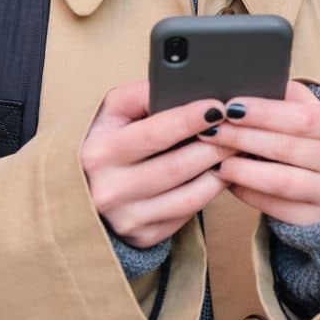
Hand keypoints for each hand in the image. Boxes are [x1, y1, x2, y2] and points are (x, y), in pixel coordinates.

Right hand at [80, 79, 227, 248]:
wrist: (81, 192)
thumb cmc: (105, 143)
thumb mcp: (110, 113)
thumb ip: (139, 95)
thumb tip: (179, 84)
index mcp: (100, 153)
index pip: (153, 134)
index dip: (189, 119)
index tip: (217, 107)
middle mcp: (111, 190)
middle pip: (178, 166)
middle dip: (215, 145)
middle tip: (238, 128)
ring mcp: (128, 218)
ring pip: (189, 195)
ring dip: (219, 170)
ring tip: (235, 149)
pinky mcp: (144, 236)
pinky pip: (188, 213)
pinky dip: (209, 191)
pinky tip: (219, 173)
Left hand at [200, 81, 319, 225]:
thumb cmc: (317, 140)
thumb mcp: (316, 113)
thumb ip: (290, 99)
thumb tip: (249, 84)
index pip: (303, 117)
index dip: (264, 113)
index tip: (231, 107)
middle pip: (287, 147)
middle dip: (243, 138)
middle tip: (212, 131)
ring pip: (280, 181)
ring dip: (242, 169)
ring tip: (216, 159)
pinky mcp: (317, 220)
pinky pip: (275, 207)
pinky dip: (248, 193)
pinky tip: (230, 181)